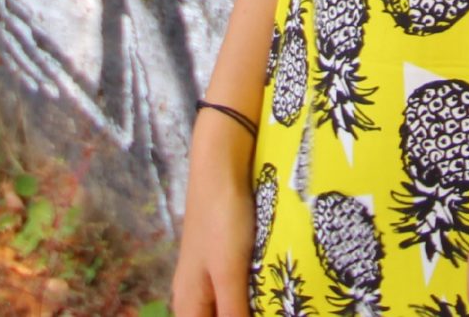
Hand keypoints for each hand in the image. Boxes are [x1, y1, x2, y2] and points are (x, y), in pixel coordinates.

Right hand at [170, 113, 258, 316]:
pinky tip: (274, 298)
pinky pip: (237, 294)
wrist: (221, 166)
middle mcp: (193, 296)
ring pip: (227, 310)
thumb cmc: (221, 220)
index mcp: (188, 304)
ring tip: (280, 307)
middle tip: (278, 311)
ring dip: (249, 310)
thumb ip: (233, 313)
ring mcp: (208, 278)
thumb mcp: (229, 273)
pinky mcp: (224, 262)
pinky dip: (253, 300)